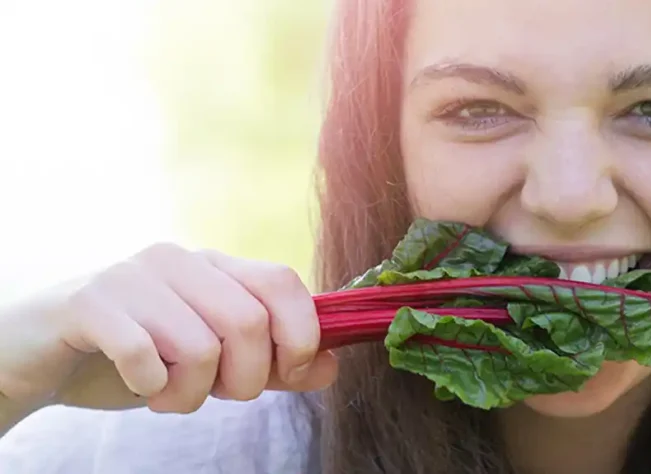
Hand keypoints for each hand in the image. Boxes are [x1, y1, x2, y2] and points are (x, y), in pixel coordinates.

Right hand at [0, 243, 337, 414]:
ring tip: (167, 393)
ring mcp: (132, 276)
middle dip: (246, 379)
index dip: (302, 336)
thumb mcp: (215, 364)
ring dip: (190, 393)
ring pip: (200, 345)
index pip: (284, 283)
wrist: (41, 356)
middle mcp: (179, 261)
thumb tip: (331, 367)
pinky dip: (150, 386)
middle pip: (250, 321)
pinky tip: (137, 384)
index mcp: (216, 267)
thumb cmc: (138, 357)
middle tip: (215, 393)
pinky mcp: (89, 302)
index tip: (289, 374)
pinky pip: (143, 353)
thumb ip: (274, 364)